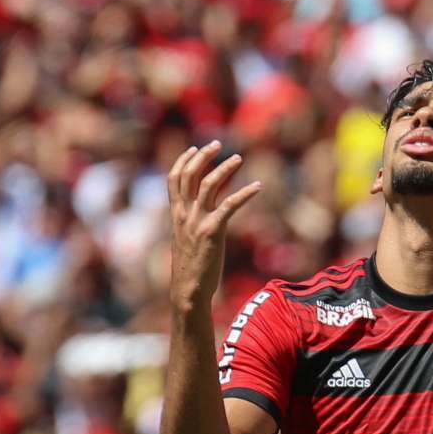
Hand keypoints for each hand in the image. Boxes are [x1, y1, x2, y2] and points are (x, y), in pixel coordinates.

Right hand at [167, 141, 260, 315]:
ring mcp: (198, 221)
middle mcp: (184, 214)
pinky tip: (258, 186)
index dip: (184, 161)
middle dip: (203, 156)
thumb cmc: (191, 268)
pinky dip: (245, 193)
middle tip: (218, 143)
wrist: (188, 289)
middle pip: (190, 175)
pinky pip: (230, 205)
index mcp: (176, 215)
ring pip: (209, 184)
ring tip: (238, 158)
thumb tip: (202, 216)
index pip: (174, 179)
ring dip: (225, 168)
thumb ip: (191, 224)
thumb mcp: (186, 241)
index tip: (194, 148)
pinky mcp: (213, 231)